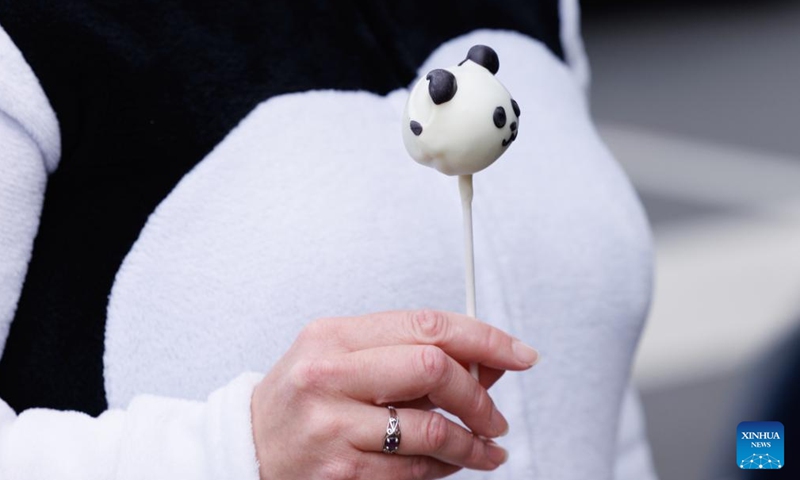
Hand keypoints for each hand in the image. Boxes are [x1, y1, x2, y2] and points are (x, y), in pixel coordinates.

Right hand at [251, 310, 538, 479]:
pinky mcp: (339, 474)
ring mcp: (332, 426)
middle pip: (433, 368)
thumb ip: (408, 352)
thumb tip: (486, 362)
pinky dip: (447, 468)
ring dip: (472, 442)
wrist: (246, 449)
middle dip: (478, 394)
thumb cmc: (302, 400)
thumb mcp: (343, 358)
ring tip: (486, 446)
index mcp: (333, 335)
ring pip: (432, 429)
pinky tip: (454, 464)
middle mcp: (329, 374)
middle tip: (494, 414)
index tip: (518, 354)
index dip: (484, 338)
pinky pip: (414, 470)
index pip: (426, 325)